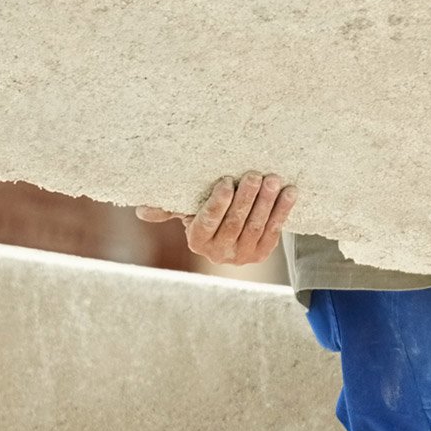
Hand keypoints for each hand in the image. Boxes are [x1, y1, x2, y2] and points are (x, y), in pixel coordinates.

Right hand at [135, 171, 296, 265]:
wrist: (235, 226)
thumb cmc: (206, 209)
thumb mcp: (188, 208)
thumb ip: (169, 207)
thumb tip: (140, 211)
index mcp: (197, 240)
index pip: (208, 221)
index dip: (218, 202)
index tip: (226, 181)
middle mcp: (218, 253)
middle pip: (235, 222)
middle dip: (246, 197)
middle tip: (255, 174)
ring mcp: (242, 255)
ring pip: (256, 226)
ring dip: (267, 202)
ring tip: (273, 179)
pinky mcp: (262, 253)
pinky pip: (274, 230)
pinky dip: (283, 211)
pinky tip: (290, 192)